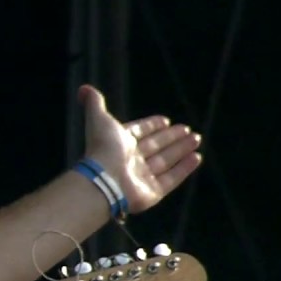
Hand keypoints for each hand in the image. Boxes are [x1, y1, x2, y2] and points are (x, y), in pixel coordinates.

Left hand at [79, 84, 202, 213]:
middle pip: (155, 146)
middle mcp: (131, 159)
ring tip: (196, 138)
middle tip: (188, 129)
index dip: (151, 125)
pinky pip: (171, 179)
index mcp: (119, 143)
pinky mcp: (153, 192)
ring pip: (165, 160)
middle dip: (172, 137)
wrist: (104, 180)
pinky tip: (196, 157)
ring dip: (181, 149)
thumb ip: (95, 103)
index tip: (166, 120)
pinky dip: (184, 169)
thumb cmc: (103, 148)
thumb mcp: (99, 119)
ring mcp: (142, 177)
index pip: (139, 132)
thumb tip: (84, 89)